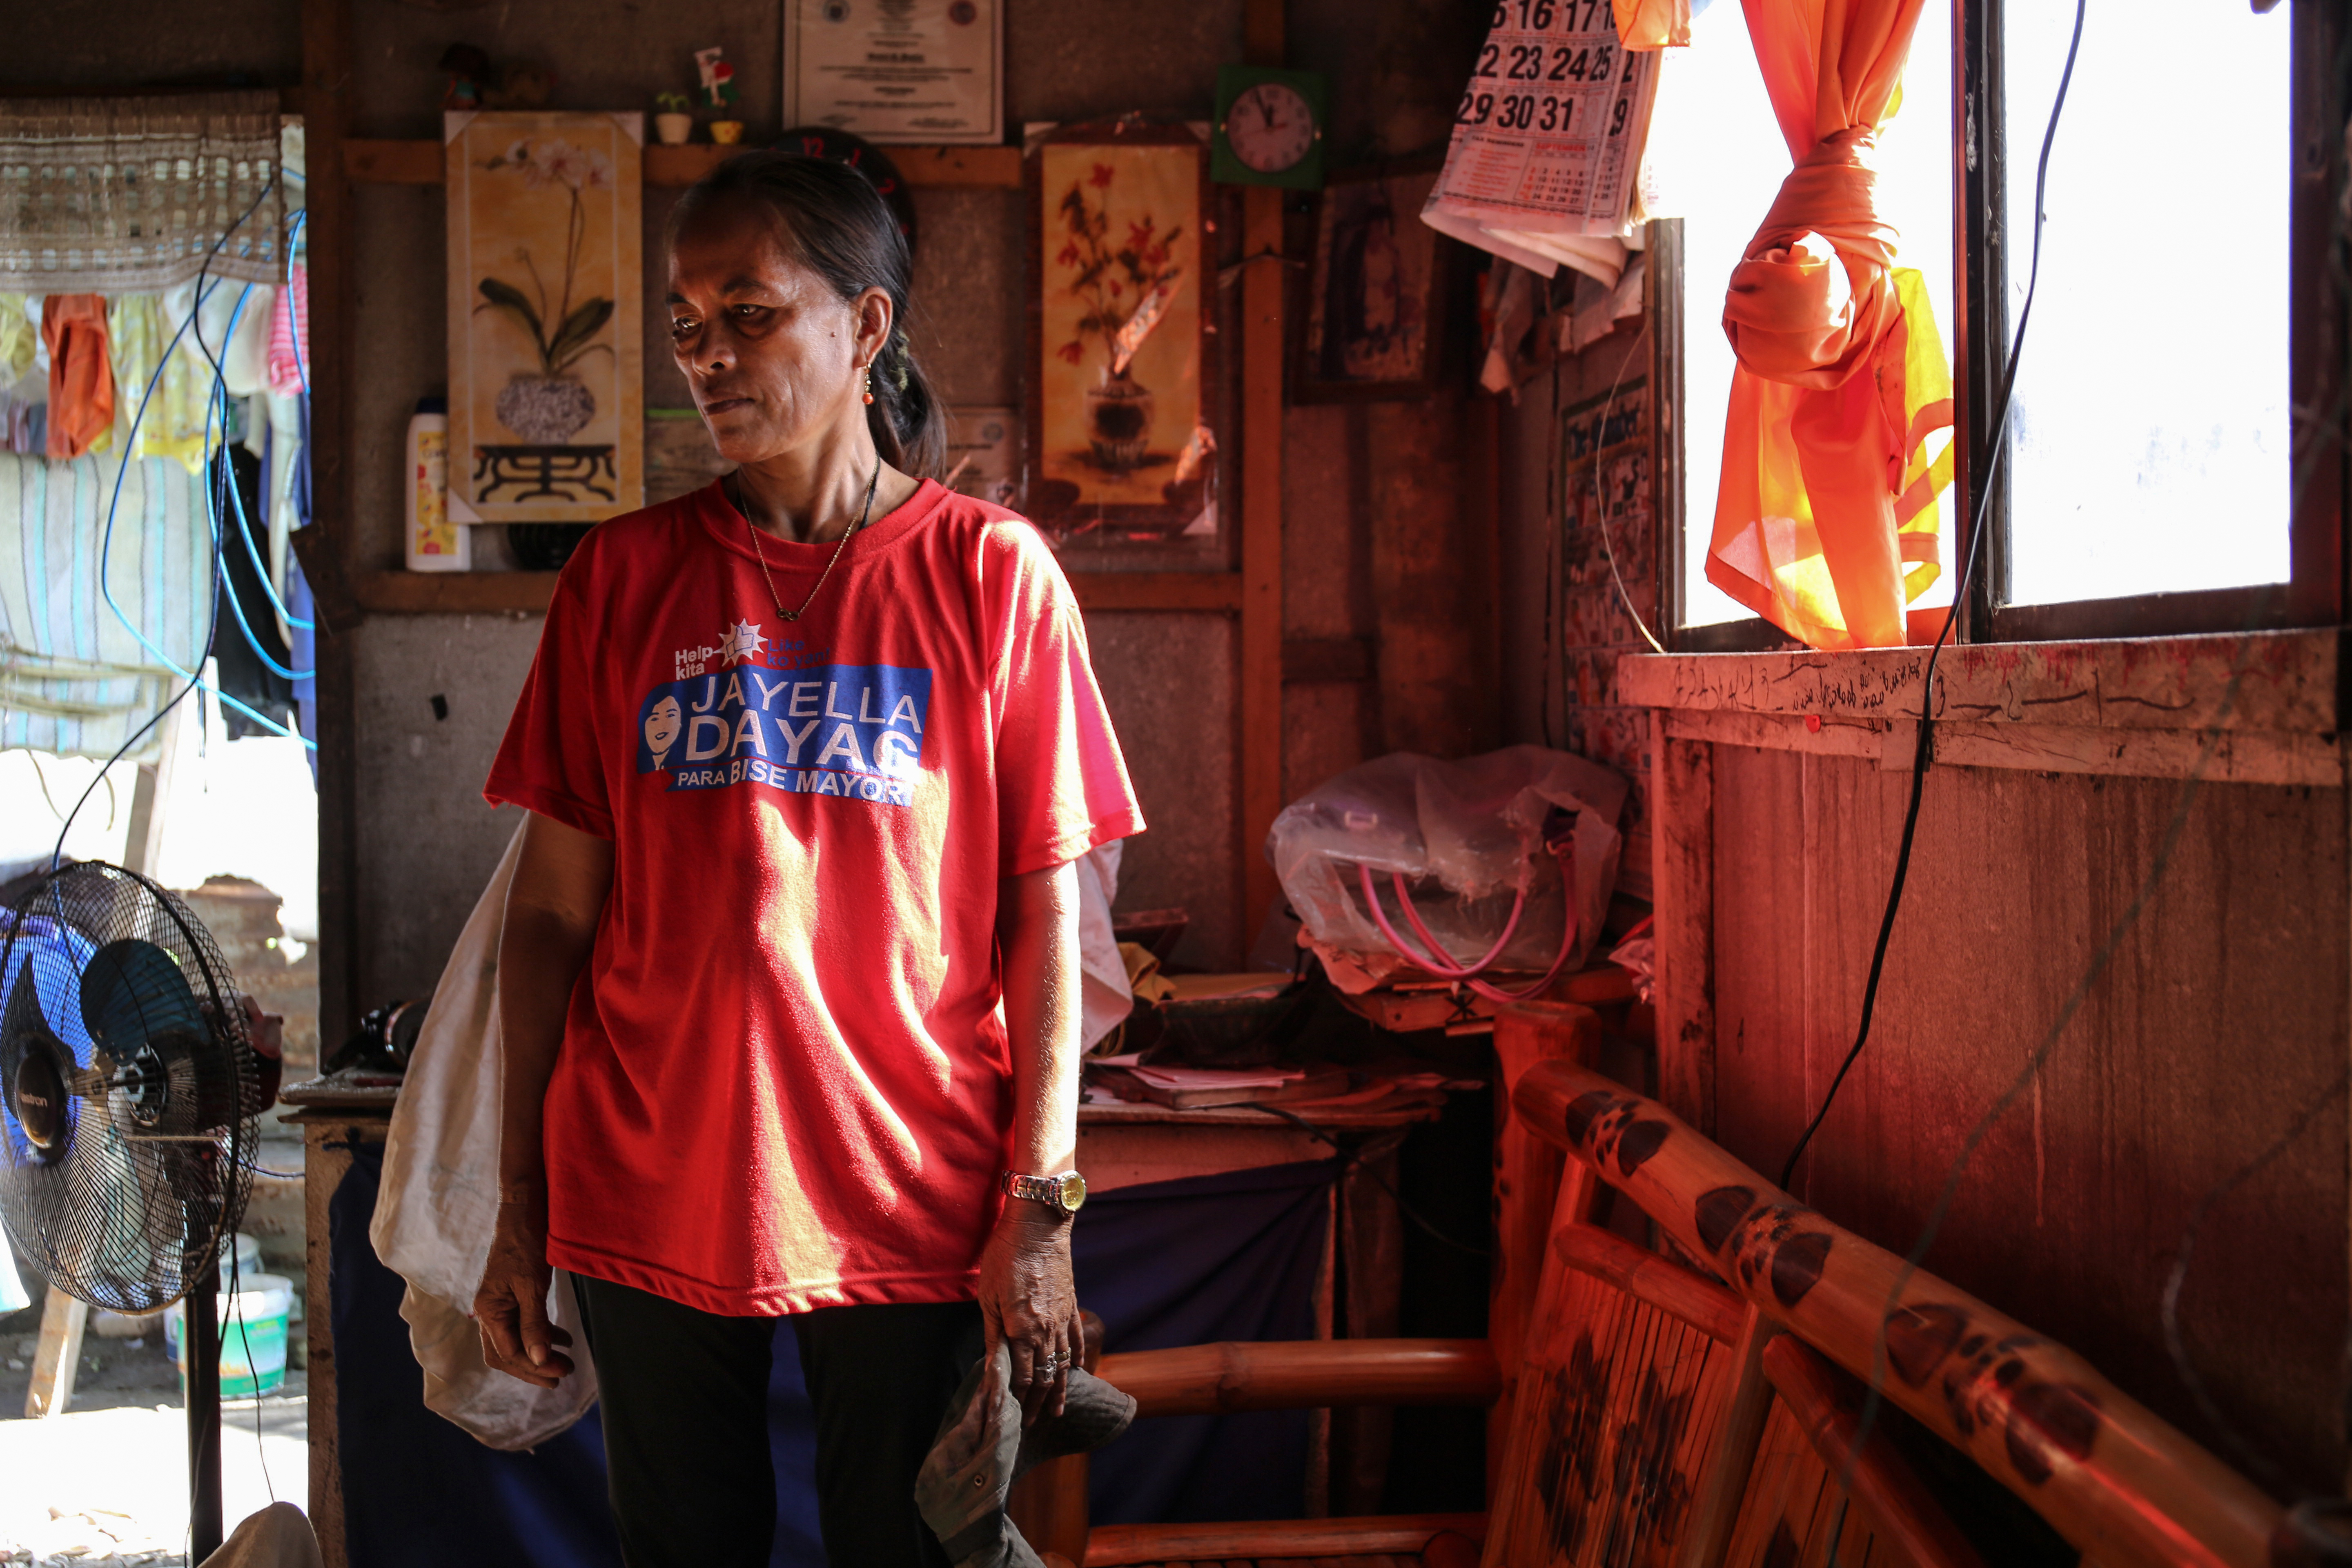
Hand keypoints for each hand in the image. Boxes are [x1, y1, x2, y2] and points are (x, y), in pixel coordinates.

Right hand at [472, 1193, 574, 1388]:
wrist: (524, 1209)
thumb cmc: (526, 1243)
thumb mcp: (532, 1285)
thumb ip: (534, 1324)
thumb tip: (538, 1360)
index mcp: (488, 1311)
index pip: (508, 1353)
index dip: (534, 1367)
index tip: (561, 1372)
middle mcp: (489, 1311)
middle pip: (507, 1353)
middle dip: (534, 1367)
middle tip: (563, 1374)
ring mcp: (500, 1304)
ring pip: (516, 1340)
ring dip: (539, 1353)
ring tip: (566, 1362)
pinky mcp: (512, 1295)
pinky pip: (523, 1324)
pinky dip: (542, 1334)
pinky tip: (562, 1339)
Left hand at [975, 1203, 1081, 1425]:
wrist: (1039, 1226)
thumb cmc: (1006, 1256)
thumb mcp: (988, 1296)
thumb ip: (993, 1334)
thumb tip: (992, 1365)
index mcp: (1022, 1330)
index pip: (1022, 1376)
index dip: (1017, 1399)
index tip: (1010, 1417)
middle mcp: (1046, 1330)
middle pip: (1044, 1376)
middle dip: (1037, 1403)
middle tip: (1031, 1424)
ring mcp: (1063, 1319)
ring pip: (1062, 1364)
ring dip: (1059, 1389)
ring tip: (1057, 1411)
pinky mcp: (1072, 1306)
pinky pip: (1076, 1340)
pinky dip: (1075, 1359)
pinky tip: (1075, 1371)